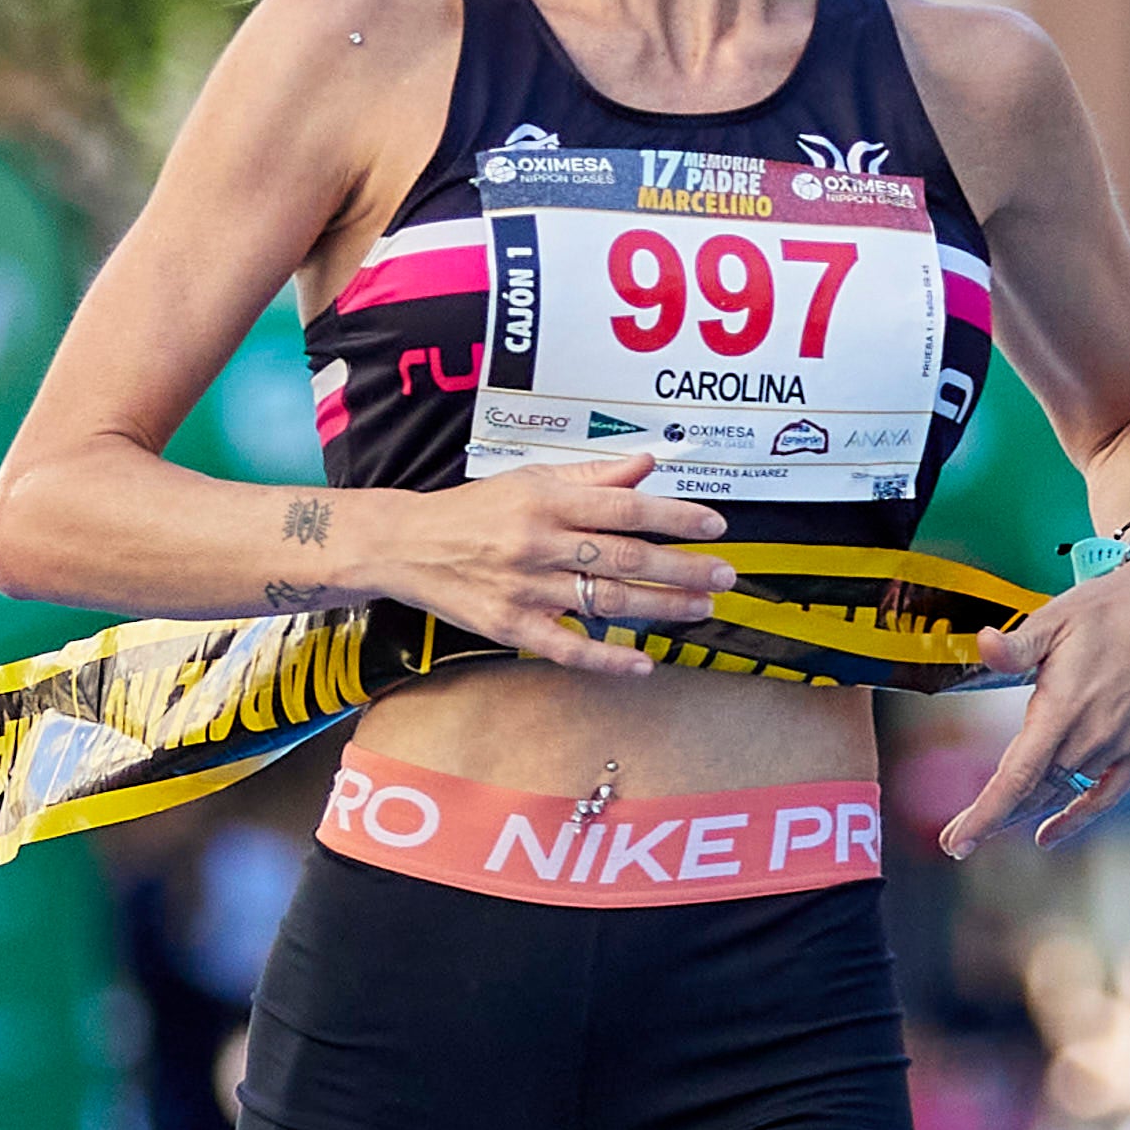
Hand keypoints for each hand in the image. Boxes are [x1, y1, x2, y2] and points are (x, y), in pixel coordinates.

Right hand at [364, 456, 732, 675]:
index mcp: (547, 500)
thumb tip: (647, 466)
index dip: (674, 517)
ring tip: (700, 608)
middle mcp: (538, 542)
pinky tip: (643, 663)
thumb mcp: (532, 477)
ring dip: (659, 607)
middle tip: (724, 574)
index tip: (714, 526)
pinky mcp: (509, 626)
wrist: (405, 544)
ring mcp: (524, 588)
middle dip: (681, 567)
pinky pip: (566, 648)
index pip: (623, 508)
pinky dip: (607, 659)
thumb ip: (592, 475)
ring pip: (603, 601)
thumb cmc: (475, 510)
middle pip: (623, 557)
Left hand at [939, 544, 1129, 856]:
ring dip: (1026, 811)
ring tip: (993, 825)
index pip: (1018, 775)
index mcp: (1064, 705)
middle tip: (954, 839)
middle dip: (993, 818)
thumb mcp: (1054, 618)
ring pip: (1063, 792)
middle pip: (1034, 791)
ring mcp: (1122, 745)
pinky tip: (1048, 833)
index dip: (984, 814)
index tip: (956, 842)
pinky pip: (1104, 795)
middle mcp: (1093, 734)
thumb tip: (982, 644)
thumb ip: (1016, 646)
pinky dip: (1077, 817)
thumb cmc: (1106, 608)